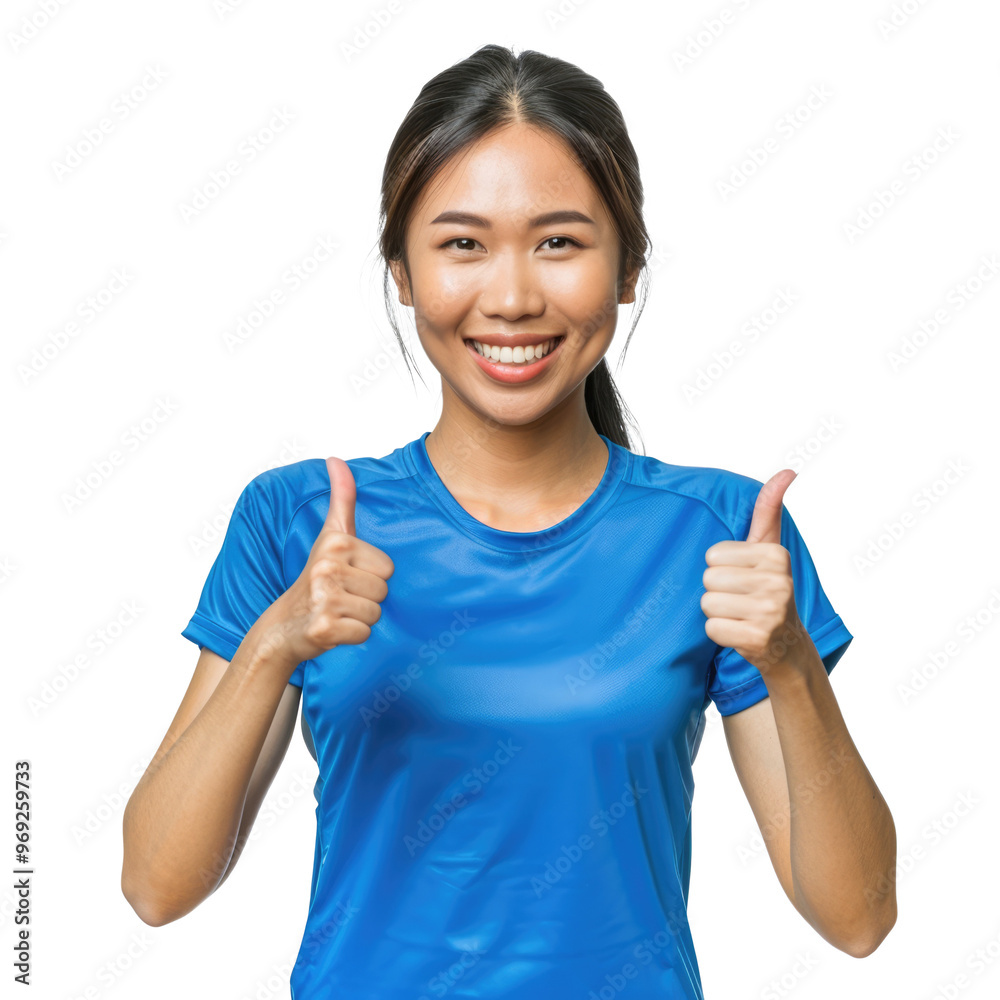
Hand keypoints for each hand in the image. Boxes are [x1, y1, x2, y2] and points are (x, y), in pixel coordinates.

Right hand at [268, 457, 394, 664]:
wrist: (283, 626)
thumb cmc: (315, 577)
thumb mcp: (330, 534)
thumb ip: (341, 497)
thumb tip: (336, 459)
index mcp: (335, 543)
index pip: (387, 567)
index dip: (370, 576)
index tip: (346, 576)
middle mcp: (326, 568)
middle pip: (383, 591)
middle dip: (366, 599)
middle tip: (340, 597)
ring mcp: (323, 599)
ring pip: (375, 614)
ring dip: (359, 618)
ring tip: (336, 611)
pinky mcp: (323, 628)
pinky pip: (364, 634)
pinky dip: (351, 637)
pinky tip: (332, 629)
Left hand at [701, 469, 805, 676]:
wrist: (786, 644)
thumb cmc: (767, 588)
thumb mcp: (768, 548)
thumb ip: (768, 510)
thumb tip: (788, 471)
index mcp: (776, 555)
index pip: (713, 554)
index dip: (721, 567)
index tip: (743, 577)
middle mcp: (778, 582)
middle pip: (708, 578)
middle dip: (717, 591)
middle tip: (740, 599)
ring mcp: (770, 612)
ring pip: (707, 604)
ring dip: (717, 612)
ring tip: (740, 614)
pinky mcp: (757, 638)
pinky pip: (712, 629)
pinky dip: (720, 633)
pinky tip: (740, 632)